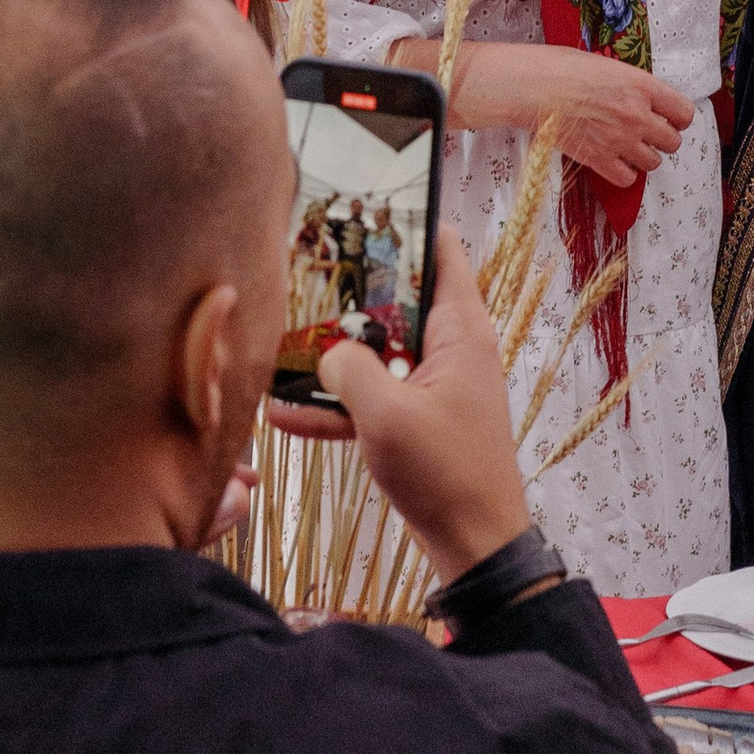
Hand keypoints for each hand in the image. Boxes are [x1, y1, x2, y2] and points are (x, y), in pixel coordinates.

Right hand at [317, 229, 530, 582]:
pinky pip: (373, 401)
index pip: (442, 253)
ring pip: (379, 354)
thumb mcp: (386, 415)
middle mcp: (451, 350)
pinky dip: (336, 407)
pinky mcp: (418, 422)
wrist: (474, 545)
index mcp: (460, 331)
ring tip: (279, 348)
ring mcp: (434, 387)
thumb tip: (327, 354)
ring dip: (333, 358)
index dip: (407, 225)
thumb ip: (349, 370)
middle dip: (349, 295)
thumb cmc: (445, 473)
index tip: (363, 207)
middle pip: (398, 302)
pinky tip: (283, 415)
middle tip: (302, 273)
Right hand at [438, 44, 695, 187]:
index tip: (669, 117)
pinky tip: (612, 160)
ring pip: (653, 163)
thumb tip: (643, 97)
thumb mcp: (606, 65)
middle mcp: (637, 115)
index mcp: (641, 85)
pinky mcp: (599, 160)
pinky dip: (623, 173)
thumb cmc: (561, 67)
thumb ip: (631, 84)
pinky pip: (627, 179)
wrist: (530, 87)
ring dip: (643, 157)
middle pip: (673, 142)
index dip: (678, 117)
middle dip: (662, 139)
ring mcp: (619, 140)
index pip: (684, 112)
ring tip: (627, 147)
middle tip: (647, 134)